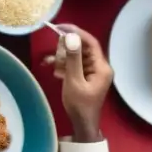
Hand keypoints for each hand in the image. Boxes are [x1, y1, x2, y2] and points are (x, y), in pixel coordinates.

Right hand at [42, 26, 113, 142]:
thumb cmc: (79, 105)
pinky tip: (54, 69)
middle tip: (53, 45)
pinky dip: (64, 65)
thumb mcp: (74, 81)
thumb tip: (72, 37)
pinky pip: (75, 64)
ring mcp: (93, 71)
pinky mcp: (86, 76)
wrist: (82, 125)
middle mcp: (100, 66)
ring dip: (63, 57)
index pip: (91, 43)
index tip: (61, 27)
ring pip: (77, 55)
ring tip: (50, 61)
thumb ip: (73, 59)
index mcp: (101, 67)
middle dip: (67, 46)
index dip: (77, 32)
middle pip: (83, 48)